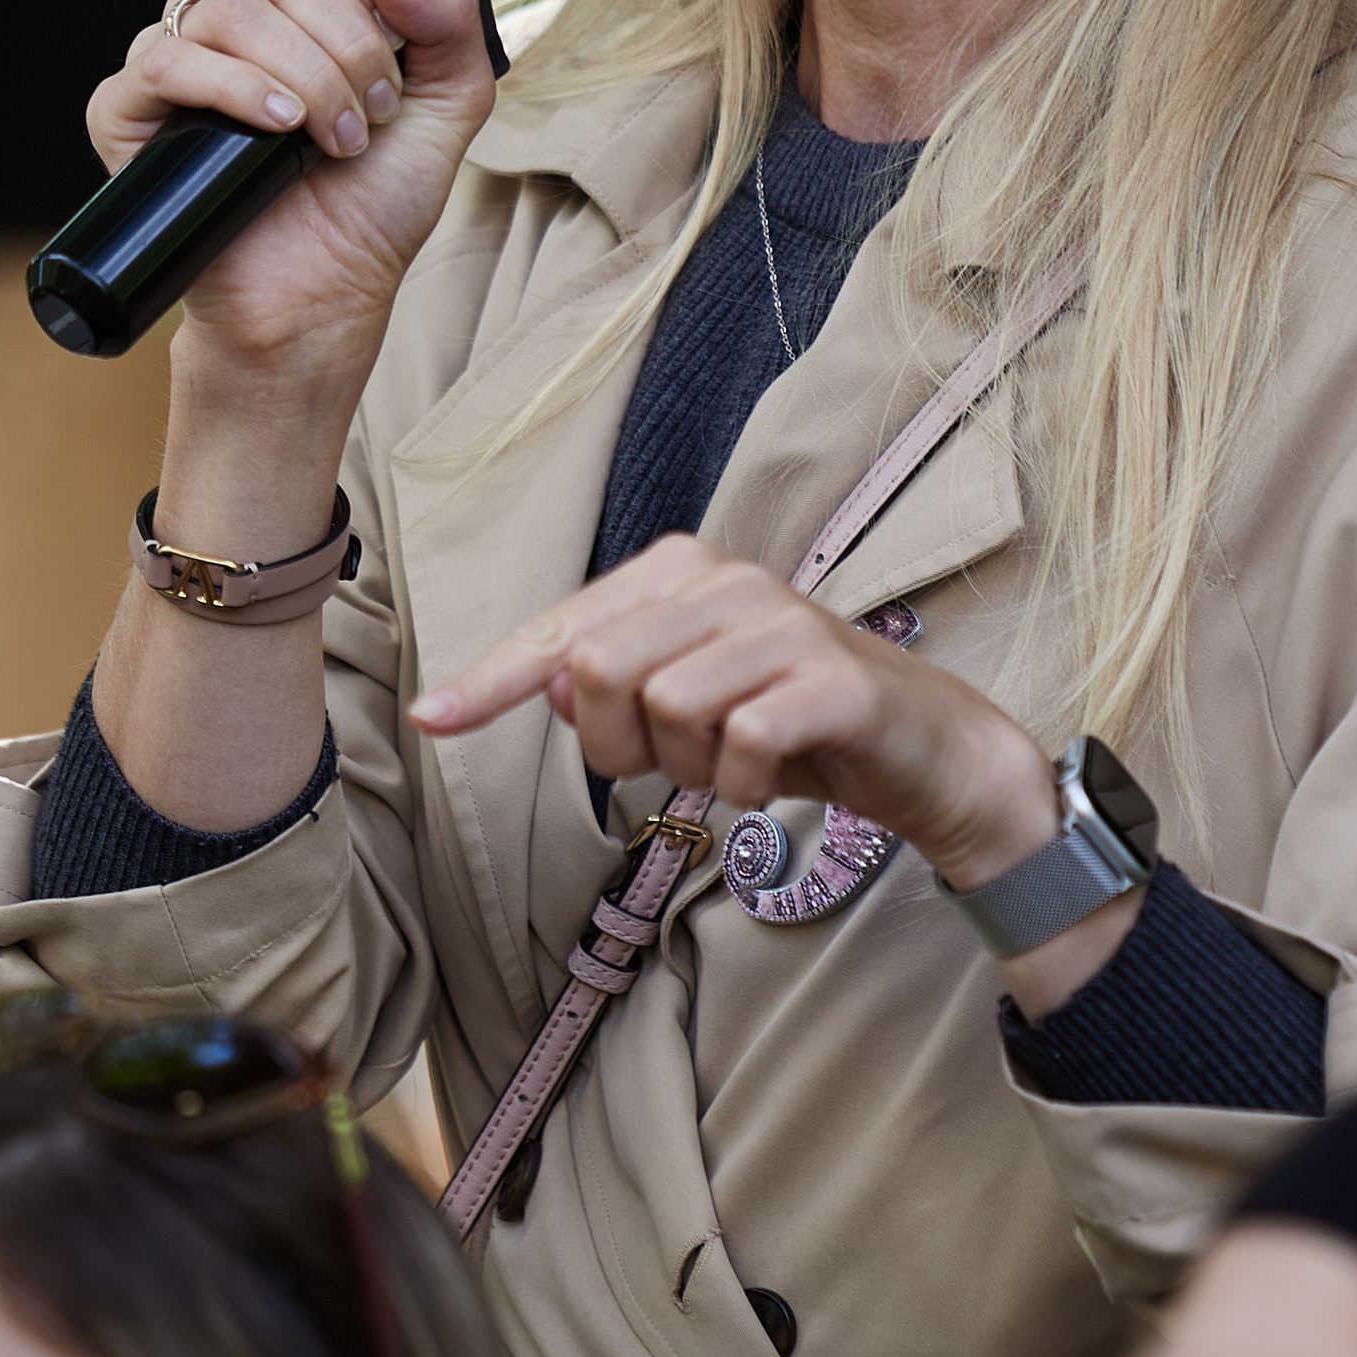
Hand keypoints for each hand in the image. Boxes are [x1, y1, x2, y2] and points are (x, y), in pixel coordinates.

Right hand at [86, 0, 495, 400]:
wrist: (322, 297)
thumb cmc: (372, 206)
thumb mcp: (448, 106)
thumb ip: (452, 22)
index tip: (395, 52)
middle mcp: (235, 13)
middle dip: (350, 45)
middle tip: (370, 117)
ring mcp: (177, 56)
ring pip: (234, 9)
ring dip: (306, 77)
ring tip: (333, 141)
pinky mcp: (127, 109)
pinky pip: (168, 59)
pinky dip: (233, 87)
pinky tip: (276, 127)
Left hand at [412, 539, 1147, 1008]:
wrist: (927, 751)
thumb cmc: (793, 724)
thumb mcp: (690, 708)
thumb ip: (614, 689)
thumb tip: (553, 687)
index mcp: (680, 573)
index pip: (562, 629)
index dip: (492, 678)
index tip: (430, 718)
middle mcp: (727, 579)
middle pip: (599, 671)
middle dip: (618, 745)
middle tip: (678, 765)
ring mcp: (782, 622)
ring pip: (664, 708)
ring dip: (690, 768)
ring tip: (738, 763)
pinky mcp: (831, 678)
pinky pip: (739, 742)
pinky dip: (744, 783)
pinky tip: (775, 777)